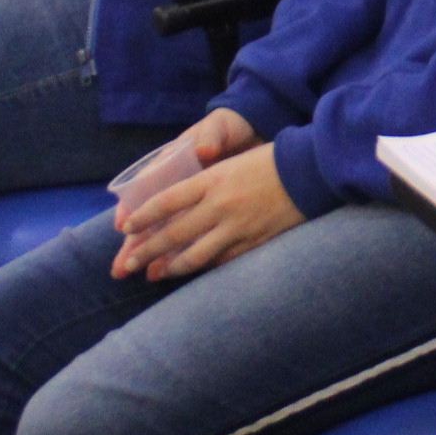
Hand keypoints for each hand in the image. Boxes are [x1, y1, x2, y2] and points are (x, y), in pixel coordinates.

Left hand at [112, 138, 301, 280]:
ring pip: (195, 254)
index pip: (166, 201)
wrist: (310, 171)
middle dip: (146, 250)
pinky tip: (191, 272)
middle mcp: (220, 205)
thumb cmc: (270, 161)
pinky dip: (202, 267)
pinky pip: (221, 260)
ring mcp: (237, 227)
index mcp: (212, 180)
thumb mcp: (230, 163)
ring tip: (153, 274)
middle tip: (126, 264)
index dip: (142, 217)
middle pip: (174, 233)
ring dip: (170, 267)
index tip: (125, 229)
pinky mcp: (254, 242)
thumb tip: (174, 206)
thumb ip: (203, 184)